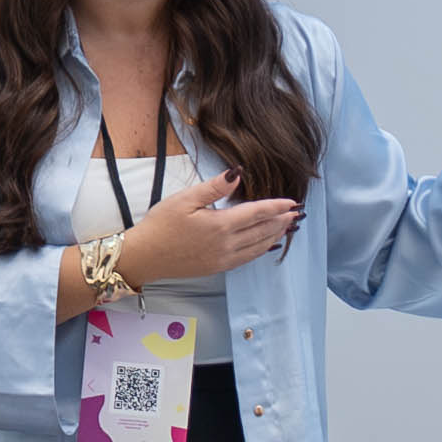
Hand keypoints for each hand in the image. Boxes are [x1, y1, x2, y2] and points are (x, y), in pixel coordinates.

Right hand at [116, 174, 296, 286]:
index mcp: (220, 225)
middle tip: (297, 214)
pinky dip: (261, 250)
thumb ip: (213, 188)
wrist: (145, 257)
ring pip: (258, 247)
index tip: (292, 201)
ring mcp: (223, 259)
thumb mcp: (184, 200)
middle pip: (262, 231)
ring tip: (287, 227)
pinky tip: (266, 246)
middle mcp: (226, 245)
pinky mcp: (218, 267)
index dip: (276, 207)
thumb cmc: (160, 226)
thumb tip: (237, 173)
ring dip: (274, 236)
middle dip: (281, 221)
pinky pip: (247, 258)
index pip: (256, 213)